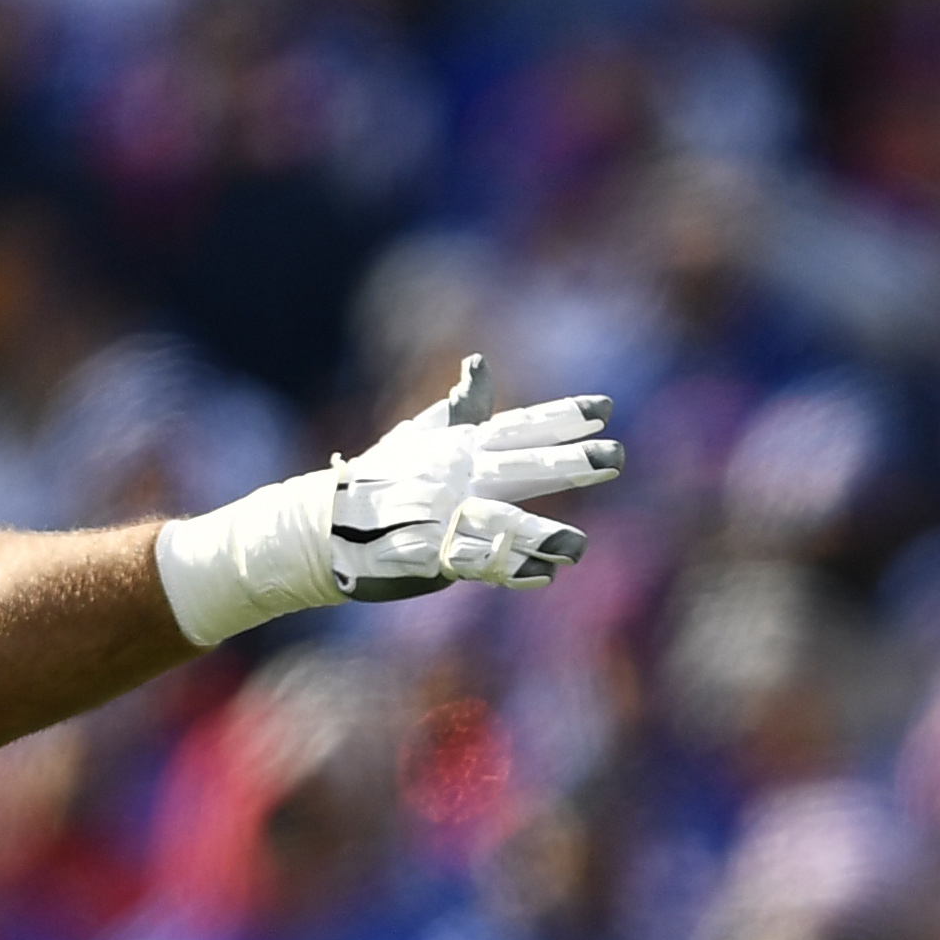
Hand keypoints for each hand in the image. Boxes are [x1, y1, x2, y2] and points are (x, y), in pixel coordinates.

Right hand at [328, 354, 621, 597]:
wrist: (322, 526)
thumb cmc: (377, 482)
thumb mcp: (419, 437)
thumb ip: (460, 408)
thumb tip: (481, 363)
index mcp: (459, 449)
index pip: (519, 428)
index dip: (563, 418)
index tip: (606, 409)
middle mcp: (456, 478)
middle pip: (520, 466)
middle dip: (569, 463)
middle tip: (617, 457)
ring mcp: (441, 516)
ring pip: (498, 520)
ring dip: (540, 532)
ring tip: (579, 546)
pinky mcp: (426, 555)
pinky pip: (473, 563)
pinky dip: (506, 569)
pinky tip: (543, 576)